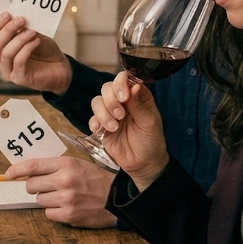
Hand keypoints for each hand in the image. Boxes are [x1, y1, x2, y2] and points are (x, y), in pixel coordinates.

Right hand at [0, 12, 72, 93]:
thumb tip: (16, 16)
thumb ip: (22, 28)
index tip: (8, 13)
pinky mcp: (19, 79)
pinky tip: (36, 41)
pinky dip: (27, 49)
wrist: (60, 67)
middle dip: (7, 30)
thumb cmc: (44, 51)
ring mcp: (8, 72)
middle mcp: (0, 62)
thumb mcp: (32, 34)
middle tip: (21, 20)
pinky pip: (19, 61)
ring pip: (6, 52)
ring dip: (19, 39)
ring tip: (32, 31)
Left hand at [5, 157, 116, 228]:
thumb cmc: (95, 179)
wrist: (117, 197)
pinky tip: (67, 207)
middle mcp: (64, 180)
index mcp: (66, 164)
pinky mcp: (69, 215)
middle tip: (47, 187)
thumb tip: (28, 172)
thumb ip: (54, 167)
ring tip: (63, 196)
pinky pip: (48, 213)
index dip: (17, 170)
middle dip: (35, 186)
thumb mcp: (76, 164)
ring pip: (39, 200)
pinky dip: (54, 211)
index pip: (33, 166)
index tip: (8, 174)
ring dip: (47, 199)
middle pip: (31, 185)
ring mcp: (66, 199)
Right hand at [90, 72, 170, 189]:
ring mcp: (110, 113)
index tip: (123, 97)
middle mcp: (122, 102)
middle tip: (120, 116)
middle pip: (106, 88)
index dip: (120, 84)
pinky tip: (103, 132)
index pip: (124, 79)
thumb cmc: (151, 141)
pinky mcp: (101, 126)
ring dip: (103, 114)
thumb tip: (135, 85)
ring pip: (97, 102)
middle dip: (110, 101)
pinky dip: (95, 123)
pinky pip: (91, 119)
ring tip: (114, 128)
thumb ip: (140, 104)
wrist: (143, 164)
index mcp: (137, 96)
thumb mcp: (149, 123)